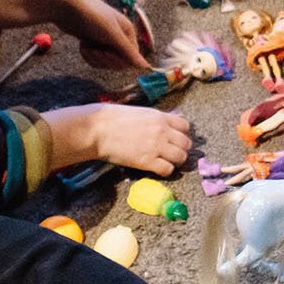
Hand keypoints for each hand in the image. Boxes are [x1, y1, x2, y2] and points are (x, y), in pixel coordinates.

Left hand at [43, 0, 146, 70]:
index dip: (119, 60)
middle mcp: (119, 36)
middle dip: (105, 59)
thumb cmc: (91, 15)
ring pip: (105, 62)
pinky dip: (87, 55)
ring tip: (86, 45)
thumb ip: (128, 51)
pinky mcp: (93, 42)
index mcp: (128, 32)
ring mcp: (105, 39)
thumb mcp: (111, 33)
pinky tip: (82, 44)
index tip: (106, 53)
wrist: (64, 6)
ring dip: (94, 57)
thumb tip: (145, 66)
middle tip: (95, 49)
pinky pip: (95, 58)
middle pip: (118, 62)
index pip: (131, 58)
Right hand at [47, 103, 191, 174]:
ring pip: (181, 157)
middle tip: (171, 152)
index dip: (181, 133)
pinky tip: (157, 168)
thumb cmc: (112, 118)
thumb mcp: (139, 112)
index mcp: (160, 117)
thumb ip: (155, 118)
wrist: (97, 130)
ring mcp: (156, 147)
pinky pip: (168, 169)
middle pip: (186, 143)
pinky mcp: (147, 161)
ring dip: (175, 160)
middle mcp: (162, 131)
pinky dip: (165, 170)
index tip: (175, 138)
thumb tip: (166, 121)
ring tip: (165, 161)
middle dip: (181, 148)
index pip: (185, 126)